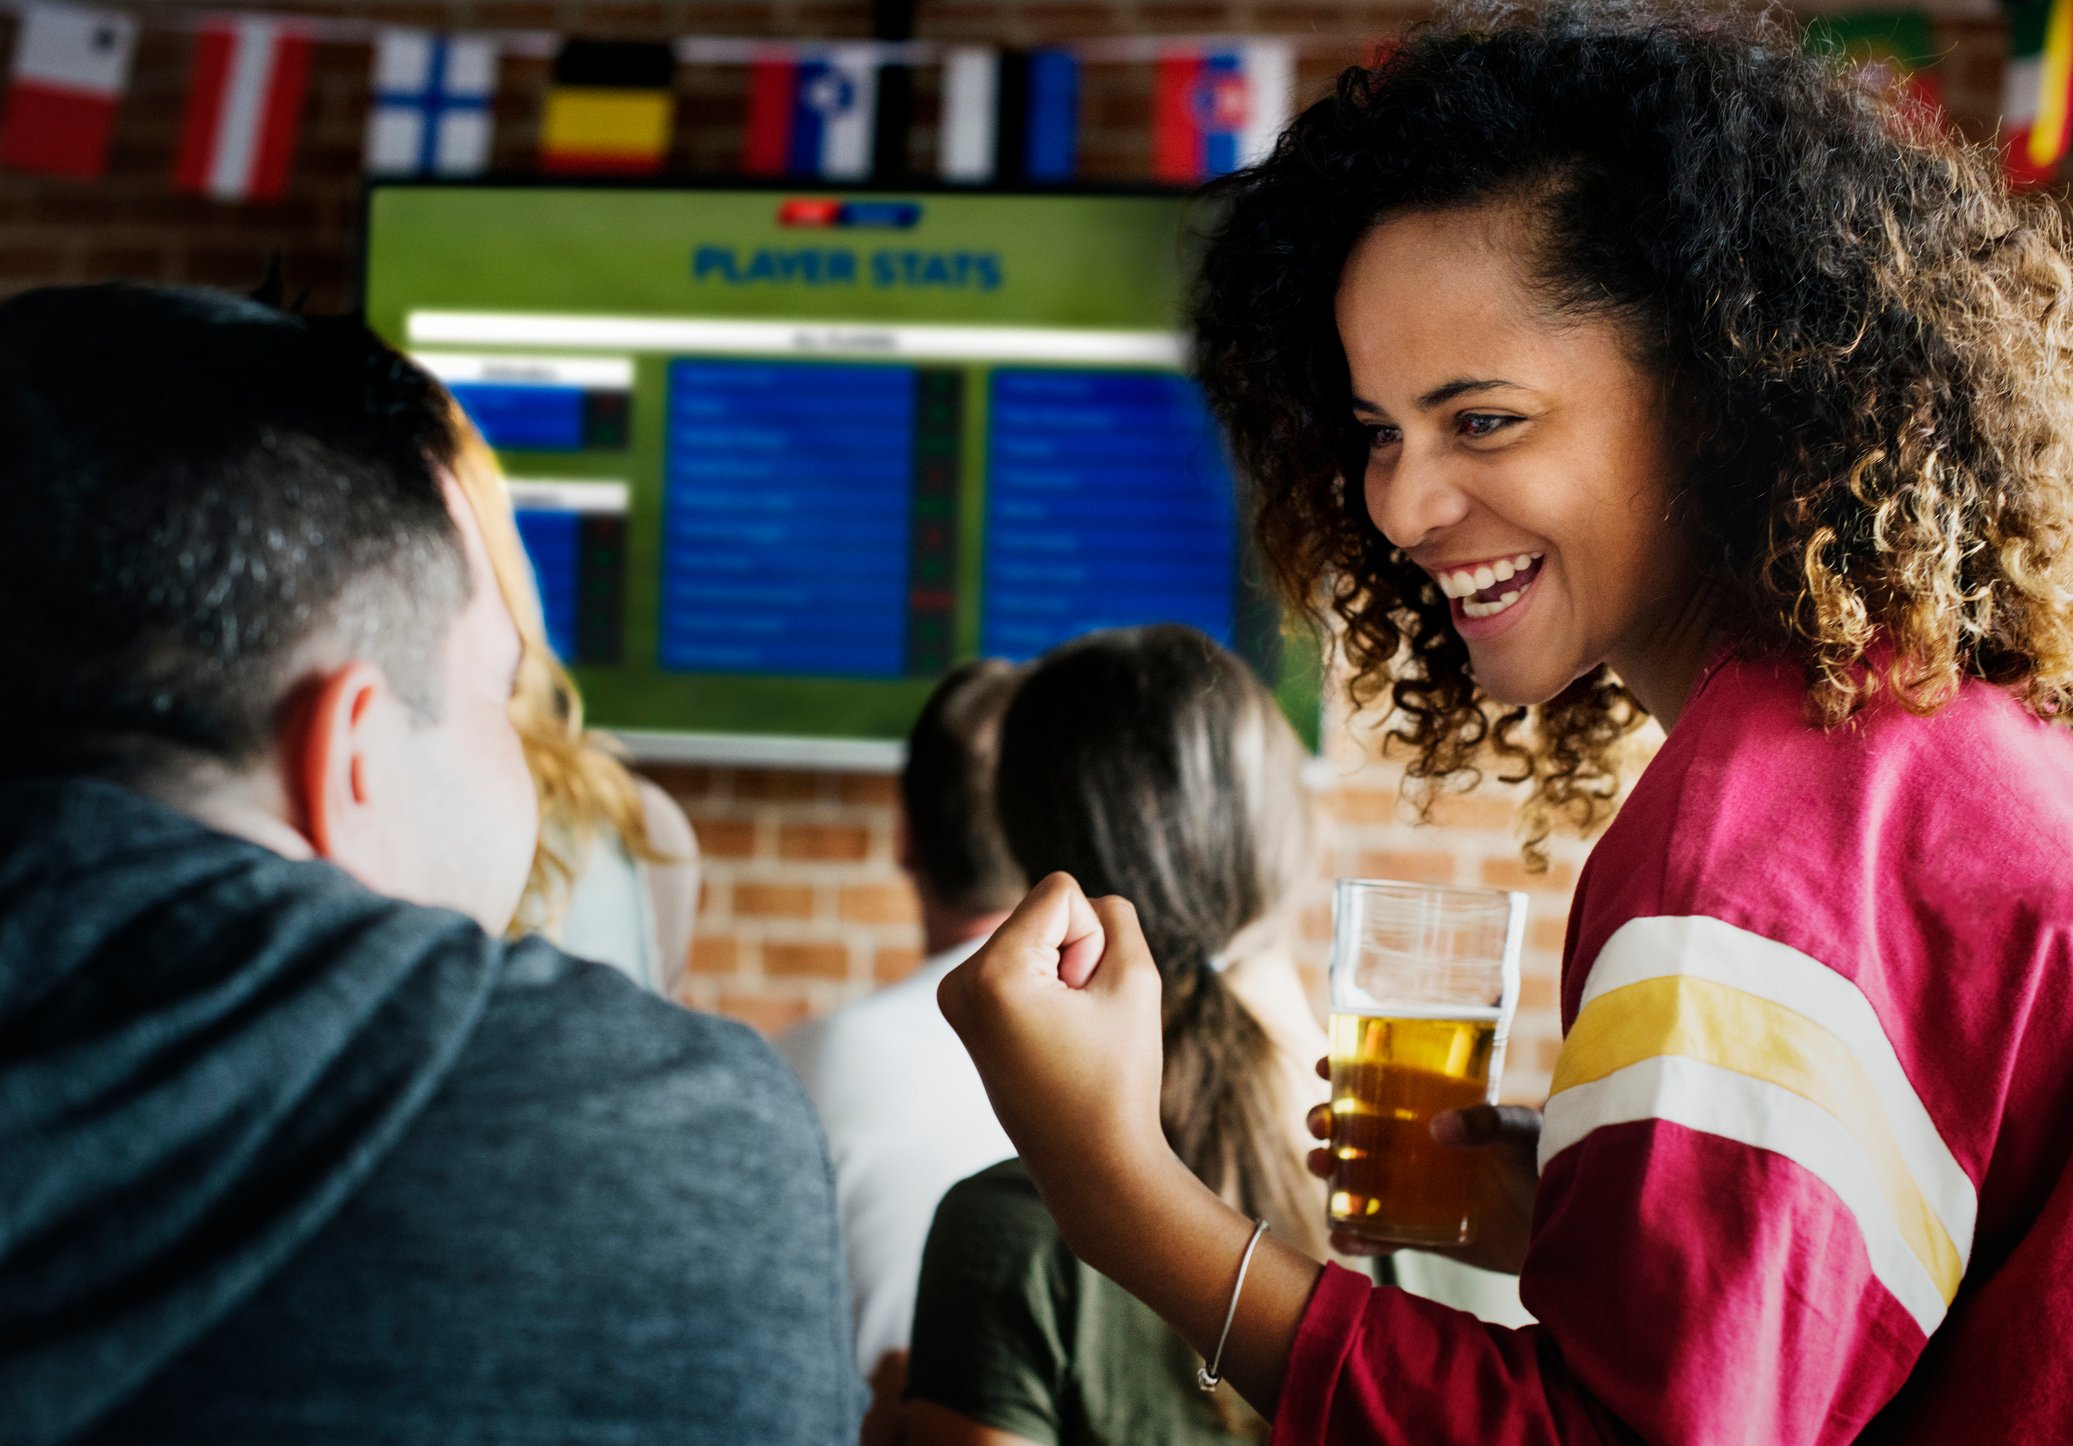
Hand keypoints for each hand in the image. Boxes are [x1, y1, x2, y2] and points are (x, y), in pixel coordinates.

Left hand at [937, 873, 1180, 1261]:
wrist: (1091, 1166)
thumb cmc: (1118, 1076)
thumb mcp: (1136, 976)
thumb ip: (1114, 915)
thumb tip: (1075, 905)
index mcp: (990, 974)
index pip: (1060, 892)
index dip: (1094, 939)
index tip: (1087, 1000)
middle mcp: (958, 982)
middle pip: (1042, 910)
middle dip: (1075, 954)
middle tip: (1078, 1024)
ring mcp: (955, 1000)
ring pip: (1033, 934)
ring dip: (1063, 972)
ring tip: (1066, 1034)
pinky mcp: (965, 1012)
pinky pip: (1020, 961)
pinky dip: (1045, 987)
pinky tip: (1052, 1036)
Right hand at [1304, 1056, 1540, 1275]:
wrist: (1571, 1230)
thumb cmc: (1552, 1164)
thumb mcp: (1525, 1131)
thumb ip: (1489, 1121)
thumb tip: (1439, 1127)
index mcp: (1439, 1107)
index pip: (1385, 1079)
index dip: (1348, 1070)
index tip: (1325, 1067)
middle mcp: (1420, 1145)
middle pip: (1357, 1126)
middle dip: (1326, 1120)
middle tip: (1320, 1123)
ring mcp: (1418, 1189)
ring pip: (1356, 1176)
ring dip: (1329, 1171)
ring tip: (1321, 1167)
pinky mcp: (1423, 1232)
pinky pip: (1380, 1234)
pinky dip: (1356, 1236)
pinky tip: (1343, 1236)